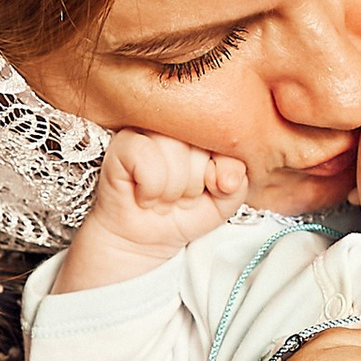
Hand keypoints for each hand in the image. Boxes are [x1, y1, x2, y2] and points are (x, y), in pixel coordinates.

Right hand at [57, 129, 248, 290]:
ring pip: (174, 149)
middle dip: (195, 184)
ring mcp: (148, 127)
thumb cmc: (182, 213)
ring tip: (162, 198)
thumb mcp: (223, 202)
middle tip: (181, 196)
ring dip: (172, 189)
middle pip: (201, 141)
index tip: (210, 189)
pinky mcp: (123, 142)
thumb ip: (237, 183)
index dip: (223, 171)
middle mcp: (176, 121)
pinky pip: (146, 158)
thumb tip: (227, 177)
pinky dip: (151, 189)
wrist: (144, 240)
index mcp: (204, 127)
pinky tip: (144, 196)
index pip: (227, 135)